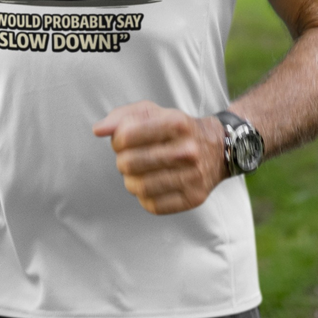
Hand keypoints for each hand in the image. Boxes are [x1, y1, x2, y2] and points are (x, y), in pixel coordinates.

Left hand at [94, 101, 226, 214]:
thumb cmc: (177, 129)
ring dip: (130, 181)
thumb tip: (98, 130)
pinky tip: (151, 185)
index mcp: (176, 123)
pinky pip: (153, 205)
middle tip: (129, 158)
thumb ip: (122, 117)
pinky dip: (144, 197)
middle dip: (122, 161)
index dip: (117, 140)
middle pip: (129, 163)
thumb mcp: (153, 112)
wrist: (219, 149)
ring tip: (137, 173)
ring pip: (138, 186)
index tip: (123, 141)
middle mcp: (187, 150)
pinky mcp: (194, 198)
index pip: (126, 136)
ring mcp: (192, 176)